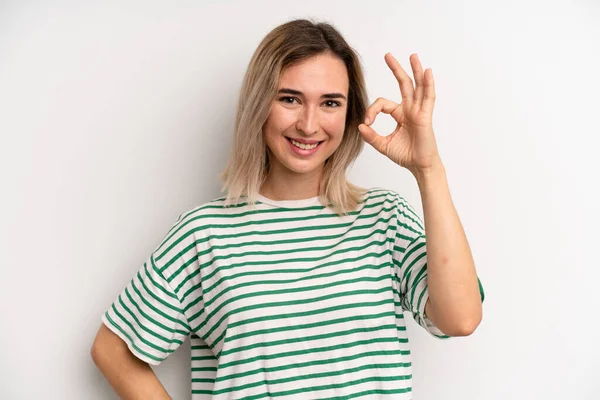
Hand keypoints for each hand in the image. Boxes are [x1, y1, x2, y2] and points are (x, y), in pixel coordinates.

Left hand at [358, 53, 441, 174]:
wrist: (419, 166)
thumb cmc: (405, 155)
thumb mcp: (383, 145)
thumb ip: (371, 136)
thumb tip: (360, 126)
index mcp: (400, 114)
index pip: (383, 103)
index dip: (372, 110)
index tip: (367, 122)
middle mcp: (410, 109)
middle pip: (403, 84)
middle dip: (396, 69)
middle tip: (387, 55)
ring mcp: (418, 111)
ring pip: (417, 86)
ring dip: (415, 70)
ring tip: (412, 56)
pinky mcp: (425, 116)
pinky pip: (428, 97)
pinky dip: (428, 84)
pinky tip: (427, 72)